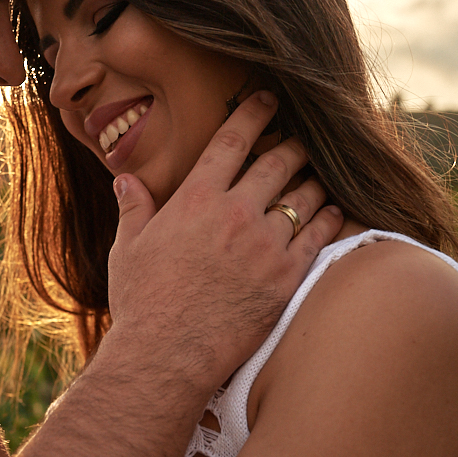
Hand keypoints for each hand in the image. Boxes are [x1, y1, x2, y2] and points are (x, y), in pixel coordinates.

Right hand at [106, 91, 342, 393]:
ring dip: (314, 181)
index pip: (232, 141)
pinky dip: (329, 218)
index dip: (254, 113)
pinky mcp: (287, 277)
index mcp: (195, 199)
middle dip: (294, 145)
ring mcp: (265, 245)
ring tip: (318, 176)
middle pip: (279, 162)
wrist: (166, 356)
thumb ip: (133, 209)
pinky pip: (320, 236)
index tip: (269, 100)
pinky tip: (333, 212)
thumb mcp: (128, 250)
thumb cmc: (143, 305)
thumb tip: (124, 181)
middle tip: (302, 140)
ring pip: (305, 196)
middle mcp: (235, 213)